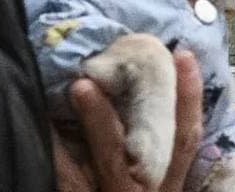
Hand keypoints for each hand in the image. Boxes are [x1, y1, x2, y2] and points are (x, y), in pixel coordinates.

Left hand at [55, 49, 202, 191]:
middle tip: (137, 62)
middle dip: (152, 101)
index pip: (187, 140)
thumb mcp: (153, 191)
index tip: (183, 56)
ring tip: (83, 86)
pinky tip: (46, 127)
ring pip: (114, 162)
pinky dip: (58, 154)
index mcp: (168, 188)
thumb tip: (154, 110)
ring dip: (99, 121)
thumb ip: (156, 162)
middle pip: (159, 146)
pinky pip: (70, 183)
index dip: (188, 98)